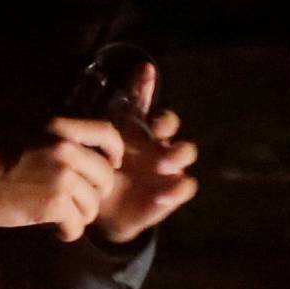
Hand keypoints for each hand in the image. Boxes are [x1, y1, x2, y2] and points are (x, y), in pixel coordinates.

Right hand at [0, 118, 124, 242]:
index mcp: (63, 131)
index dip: (114, 153)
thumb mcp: (36, 140)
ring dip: (78, 216)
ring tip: (59, 216)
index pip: (108, 134)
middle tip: (73, 203)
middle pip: (105, 178)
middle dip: (92, 196)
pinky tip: (55, 230)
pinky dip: (67, 232)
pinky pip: (77, 225)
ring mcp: (64, 177)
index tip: (109, 166)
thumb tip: (93, 164)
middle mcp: (67, 150)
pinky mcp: (56, 203)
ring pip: (92, 206)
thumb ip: (65, 146)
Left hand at [93, 60, 197, 241]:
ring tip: (161, 165)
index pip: (147, 104)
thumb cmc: (106, 172)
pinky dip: (177, 190)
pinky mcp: (172, 193)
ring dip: (177, 154)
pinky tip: (162, 195)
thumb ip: (110, 120)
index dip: (149, 89)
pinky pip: (186, 186)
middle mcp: (158, 144)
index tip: (146, 75)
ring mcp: (168, 168)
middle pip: (172, 124)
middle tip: (154, 132)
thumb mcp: (103, 144)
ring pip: (186, 152)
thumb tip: (122, 80)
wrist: (105, 213)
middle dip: (167, 124)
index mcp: (141, 131)